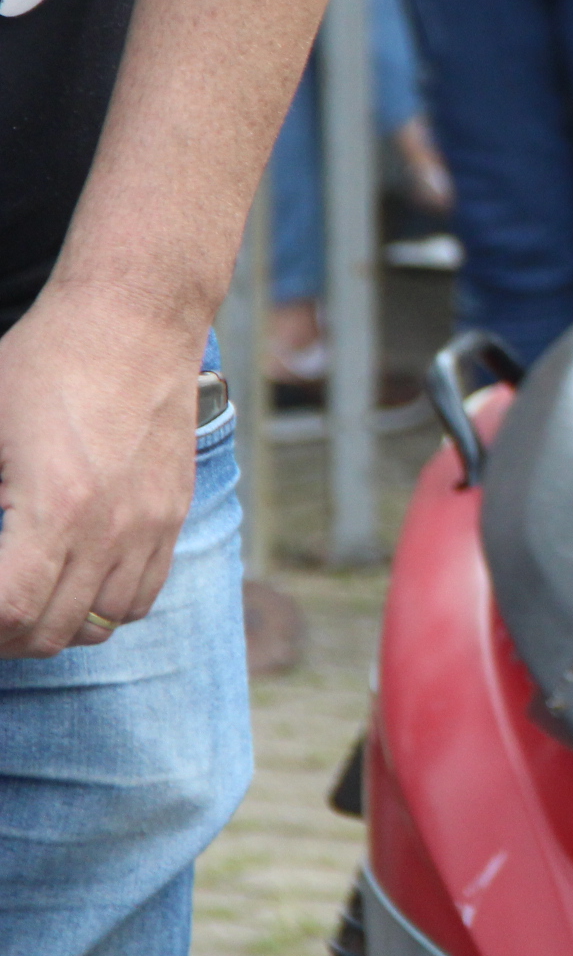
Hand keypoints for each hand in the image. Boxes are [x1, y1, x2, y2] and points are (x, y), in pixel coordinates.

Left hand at [0, 290, 201, 657]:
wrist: (137, 320)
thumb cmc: (45, 361)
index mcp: (56, 506)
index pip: (11, 612)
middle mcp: (111, 527)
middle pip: (54, 631)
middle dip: (5, 636)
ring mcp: (150, 523)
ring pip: (103, 622)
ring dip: (56, 625)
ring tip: (26, 601)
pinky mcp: (172, 511)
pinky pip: (145, 594)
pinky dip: (106, 605)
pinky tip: (77, 579)